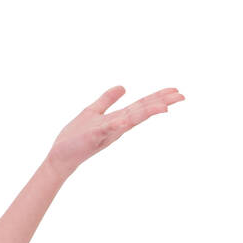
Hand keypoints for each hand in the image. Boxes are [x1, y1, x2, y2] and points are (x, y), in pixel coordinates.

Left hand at [46, 85, 184, 180]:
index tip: (175, 90)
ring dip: (146, 113)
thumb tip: (123, 86)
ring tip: (164, 107)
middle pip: (141, 112)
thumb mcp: (93, 112)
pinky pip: (107, 129)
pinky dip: (117, 125)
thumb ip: (107, 99)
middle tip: (182, 96)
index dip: (158, 97)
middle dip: (161, 103)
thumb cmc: (76, 137)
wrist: (60, 156)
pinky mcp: (93, 136)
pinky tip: (126, 120)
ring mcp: (106, 132)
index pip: (141, 106)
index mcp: (118, 120)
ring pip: (129, 120)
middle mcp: (116, 126)